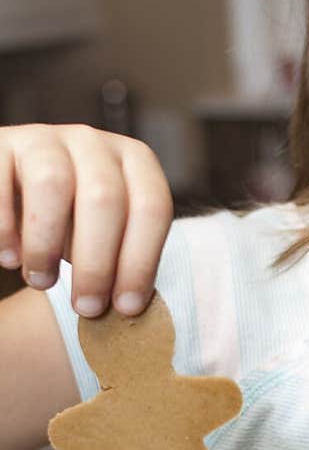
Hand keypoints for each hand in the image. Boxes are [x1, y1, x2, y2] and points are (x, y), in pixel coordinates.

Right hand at [0, 123, 173, 316]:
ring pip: (52, 184)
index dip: (141, 261)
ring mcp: (47, 138)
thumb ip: (122, 260)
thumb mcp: (106, 234)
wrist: (17, 189)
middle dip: (97, 263)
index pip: (151, 207)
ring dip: (47, 244)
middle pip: (104, 199)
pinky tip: (9, 258)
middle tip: (86, 307)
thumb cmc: (73, 223)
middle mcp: (94, 143)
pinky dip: (5, 228)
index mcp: (134, 161)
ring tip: (42, 282)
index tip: (126, 307)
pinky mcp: (4, 144)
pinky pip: (2, 183)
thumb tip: (130, 311)